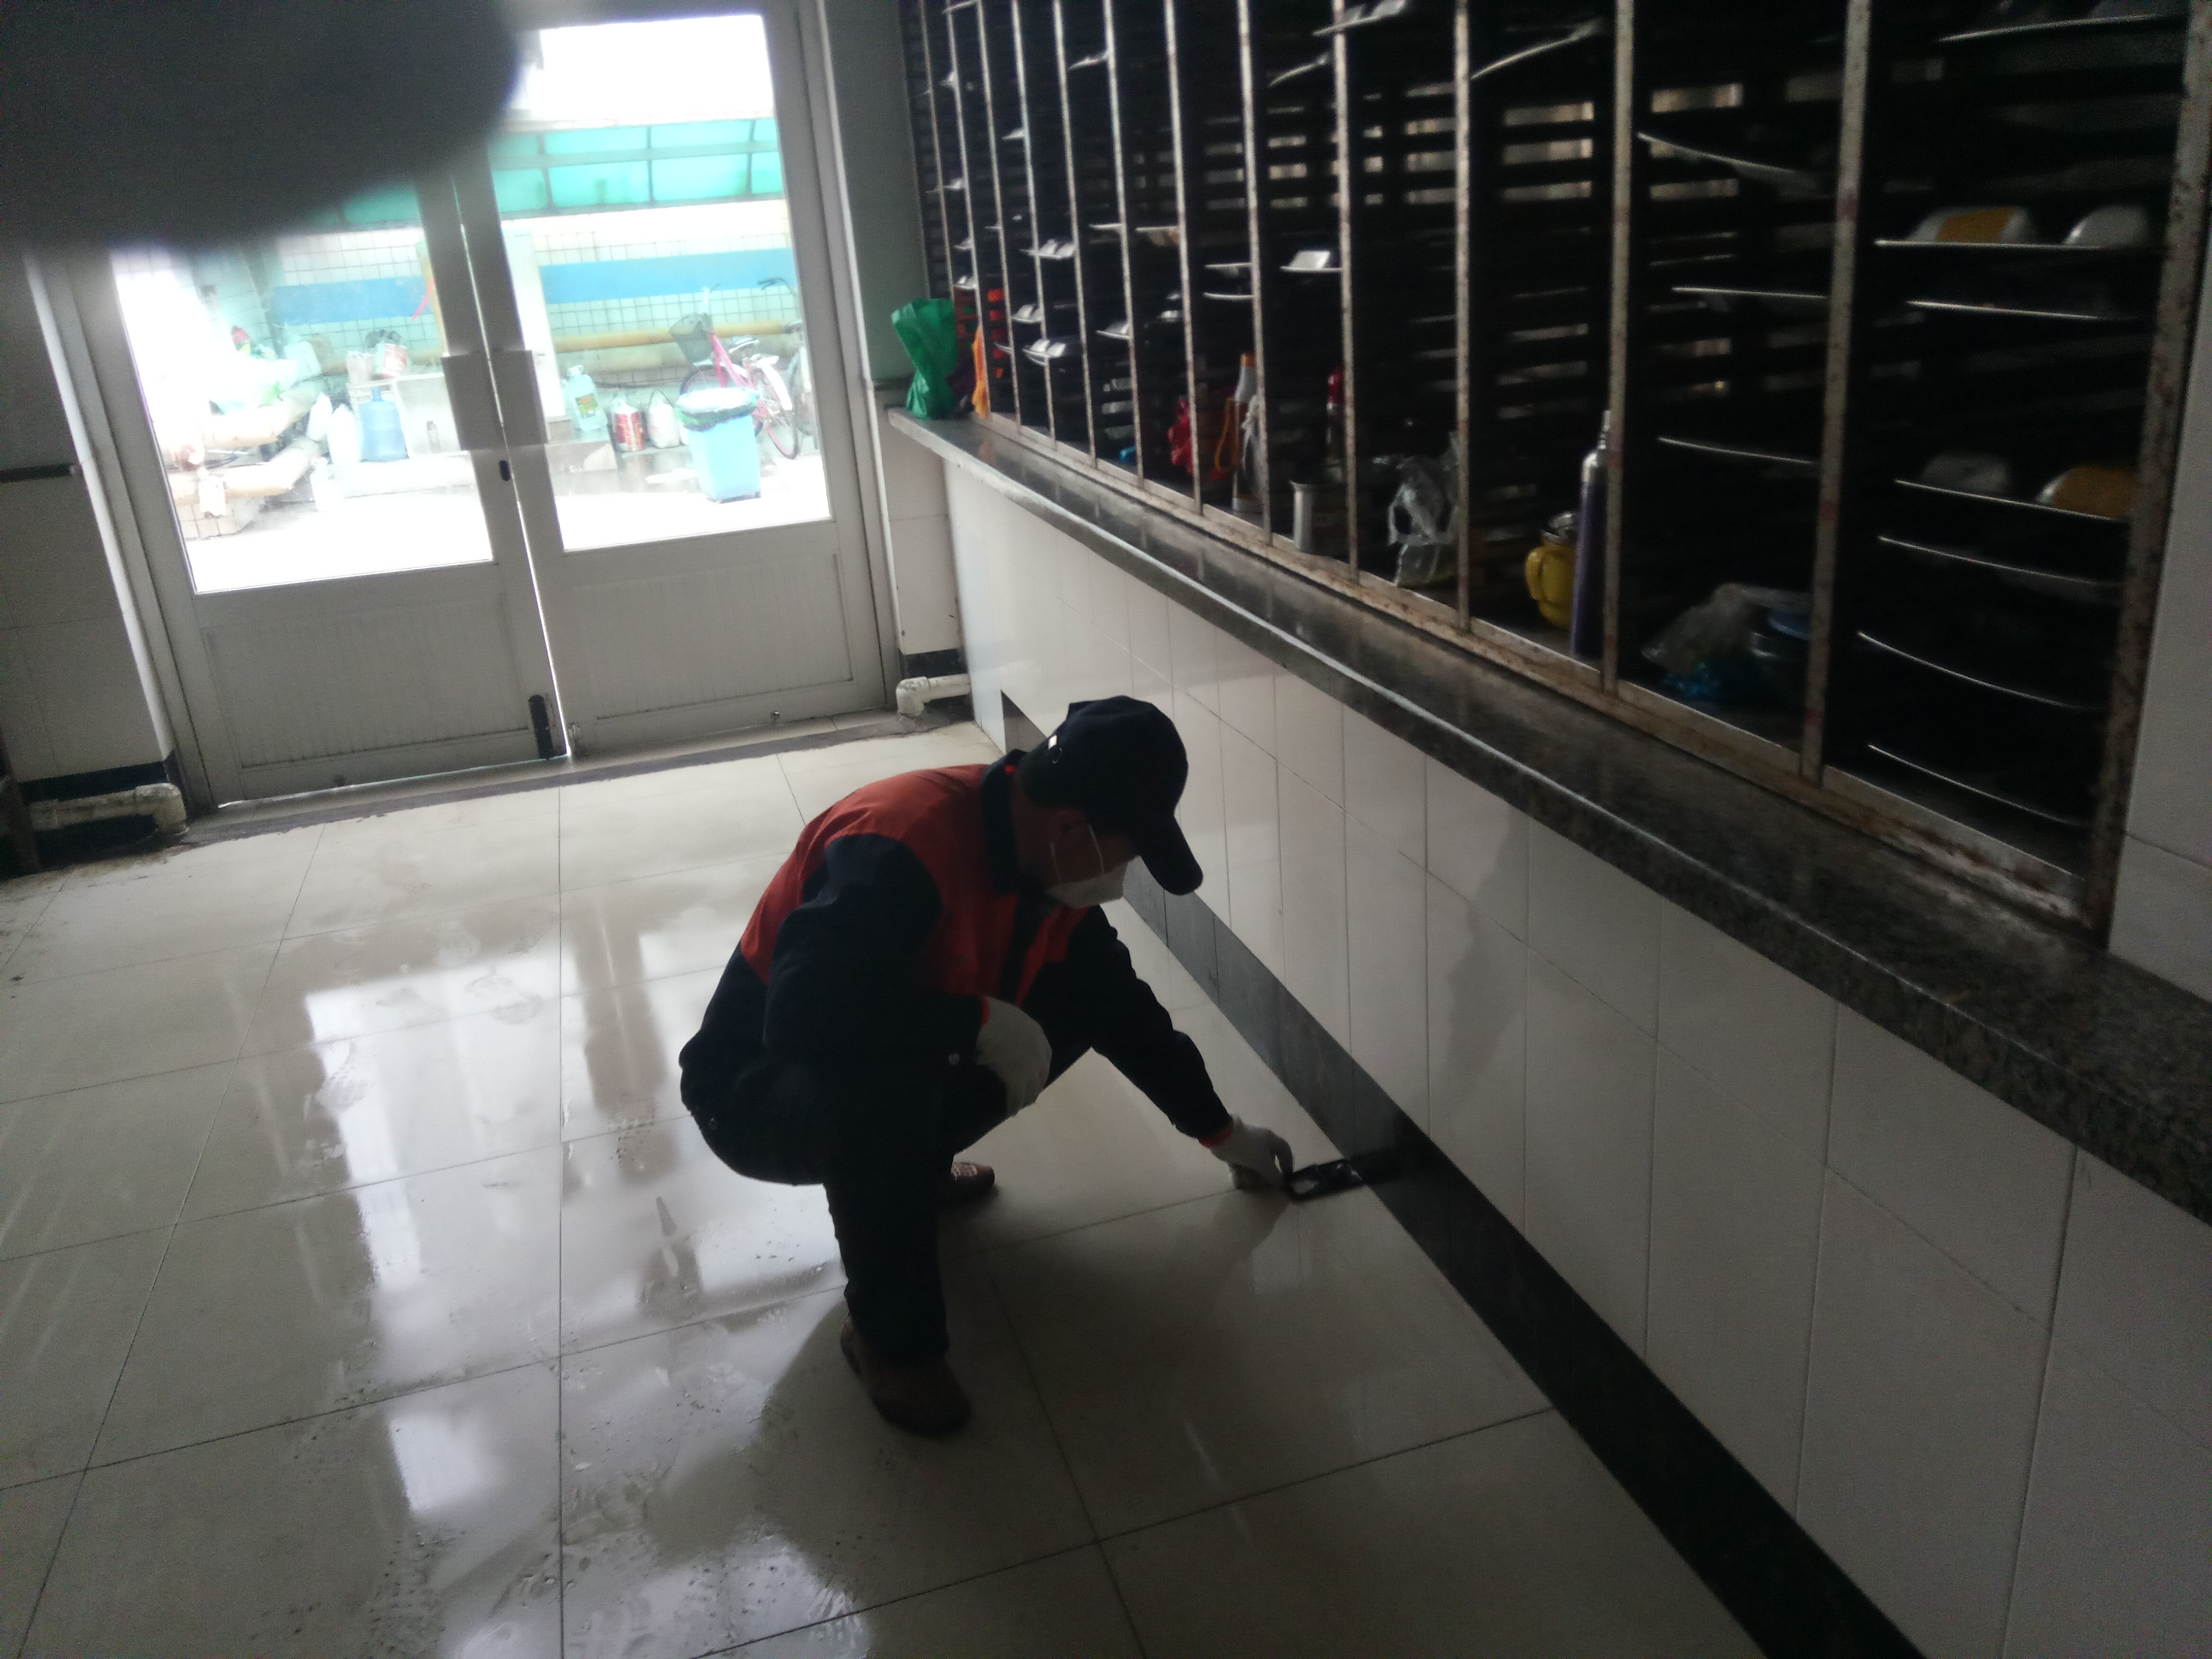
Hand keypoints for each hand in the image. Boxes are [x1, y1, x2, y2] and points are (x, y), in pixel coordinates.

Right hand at [974, 997, 1051, 1113]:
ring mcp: (1029, 1068)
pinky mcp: (1017, 1080)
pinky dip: (1013, 1105)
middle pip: (1041, 1075)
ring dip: (1026, 1098)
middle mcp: (1038, 1053)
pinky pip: (1016, 1097)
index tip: (1037, 1074)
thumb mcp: (1010, 1018)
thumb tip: (1005, 1038)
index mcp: (1038, 1035)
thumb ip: (1014, 1030)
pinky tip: (1010, 1112)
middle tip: (1030, 1095)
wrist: (987, 1023)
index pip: (1046, 1056)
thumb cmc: (993, 1015)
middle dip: (1036, 1086)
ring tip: (1021, 1106)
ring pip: (1031, 1089)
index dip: (1041, 1068)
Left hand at [1206, 1116, 1294, 1189]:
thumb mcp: (1263, 1163)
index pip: (1285, 1150)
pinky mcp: (1233, 1150)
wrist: (1222, 1136)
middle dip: (1265, 1174)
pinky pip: (1239, 1164)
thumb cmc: (1248, 1147)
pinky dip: (1239, 1173)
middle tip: (1264, 1186)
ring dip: (1250, 1175)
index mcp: (1271, 1140)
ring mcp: (1246, 1145)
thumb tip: (1281, 1184)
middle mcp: (1260, 1141)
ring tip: (1248, 1185)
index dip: (1287, 1164)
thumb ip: (1273, 1175)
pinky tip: (1237, 1183)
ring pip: (1251, 1163)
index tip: (1286, 1177)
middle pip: (1266, 1160)